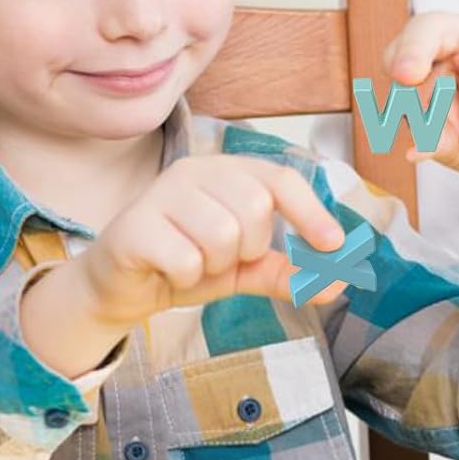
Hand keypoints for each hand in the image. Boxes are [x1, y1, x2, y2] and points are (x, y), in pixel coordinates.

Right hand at [77, 155, 349, 329]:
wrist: (122, 288)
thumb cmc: (185, 264)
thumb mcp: (244, 269)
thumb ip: (287, 272)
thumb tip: (336, 284)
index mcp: (226, 171)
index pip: (281, 179)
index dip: (311, 211)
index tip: (334, 244)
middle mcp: (195, 171)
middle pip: (255, 207)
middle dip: (249, 248)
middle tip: (223, 257)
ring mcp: (161, 193)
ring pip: (222, 234)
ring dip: (215, 265)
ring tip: (194, 263)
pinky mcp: (135, 224)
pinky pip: (186, 258)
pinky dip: (186, 276)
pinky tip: (168, 270)